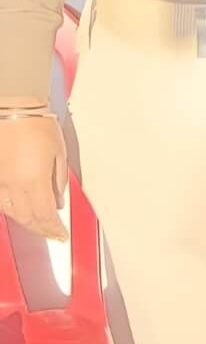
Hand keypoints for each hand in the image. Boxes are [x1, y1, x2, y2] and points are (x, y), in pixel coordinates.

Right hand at [0, 116, 68, 241]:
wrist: (13, 108)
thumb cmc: (37, 124)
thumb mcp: (59, 152)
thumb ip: (58, 181)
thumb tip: (58, 201)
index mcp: (34, 180)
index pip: (45, 215)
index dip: (54, 229)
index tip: (61, 235)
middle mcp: (13, 184)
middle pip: (27, 218)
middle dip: (41, 229)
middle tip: (52, 234)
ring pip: (11, 213)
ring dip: (26, 222)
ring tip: (38, 225)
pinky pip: (0, 201)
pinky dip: (10, 210)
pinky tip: (18, 211)